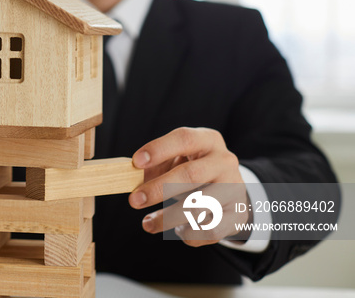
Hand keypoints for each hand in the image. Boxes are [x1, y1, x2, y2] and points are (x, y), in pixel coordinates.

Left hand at [128, 127, 250, 246]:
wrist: (231, 189)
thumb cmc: (193, 170)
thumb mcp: (178, 159)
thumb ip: (157, 165)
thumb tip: (135, 179)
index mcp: (208, 140)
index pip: (184, 139)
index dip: (159, 149)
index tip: (136, 162)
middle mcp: (225, 162)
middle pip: (190, 175)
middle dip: (158, 189)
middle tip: (134, 201)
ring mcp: (234, 189)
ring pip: (198, 207)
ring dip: (167, 218)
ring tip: (147, 224)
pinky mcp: (238, 215)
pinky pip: (210, 230)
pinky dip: (189, 234)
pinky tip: (177, 230)